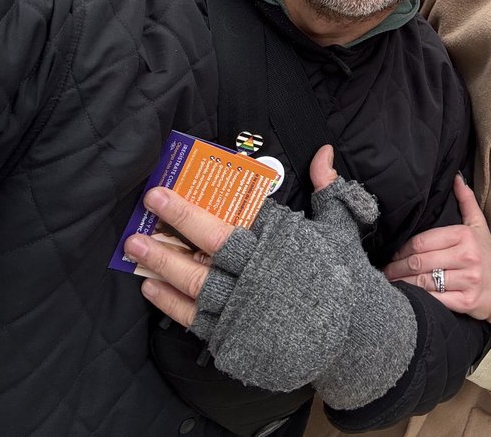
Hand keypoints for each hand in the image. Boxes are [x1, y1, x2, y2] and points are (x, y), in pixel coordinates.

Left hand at [127, 146, 338, 326]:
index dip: (193, 207)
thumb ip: (327, 189)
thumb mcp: (339, 229)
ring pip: (195, 285)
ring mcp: (245, 310)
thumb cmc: (342, 277)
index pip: (231, 220)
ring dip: (161, 264)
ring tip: (134, 247)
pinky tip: (151, 287)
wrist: (355, 337)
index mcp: (281, 246)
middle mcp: (259, 276)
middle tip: (147, 204)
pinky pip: (195, 320)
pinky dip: (170, 304)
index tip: (164, 191)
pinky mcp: (236, 338)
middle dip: (174, 226)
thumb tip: (324, 151)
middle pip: (208, 249)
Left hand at [384, 175, 490, 331]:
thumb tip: (456, 177)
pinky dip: (417, 299)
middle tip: (384, 270)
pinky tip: (407, 297)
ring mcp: (467, 280)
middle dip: (396, 267)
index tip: (391, 254)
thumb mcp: (479, 226)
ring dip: (402, 283)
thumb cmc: (489, 257)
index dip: (402, 249)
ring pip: (423, 281)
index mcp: (465, 236)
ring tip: (390, 282)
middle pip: (420, 261)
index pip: (422, 241)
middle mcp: (467, 257)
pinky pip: (434, 299)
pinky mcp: (465, 302)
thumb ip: (466, 201)